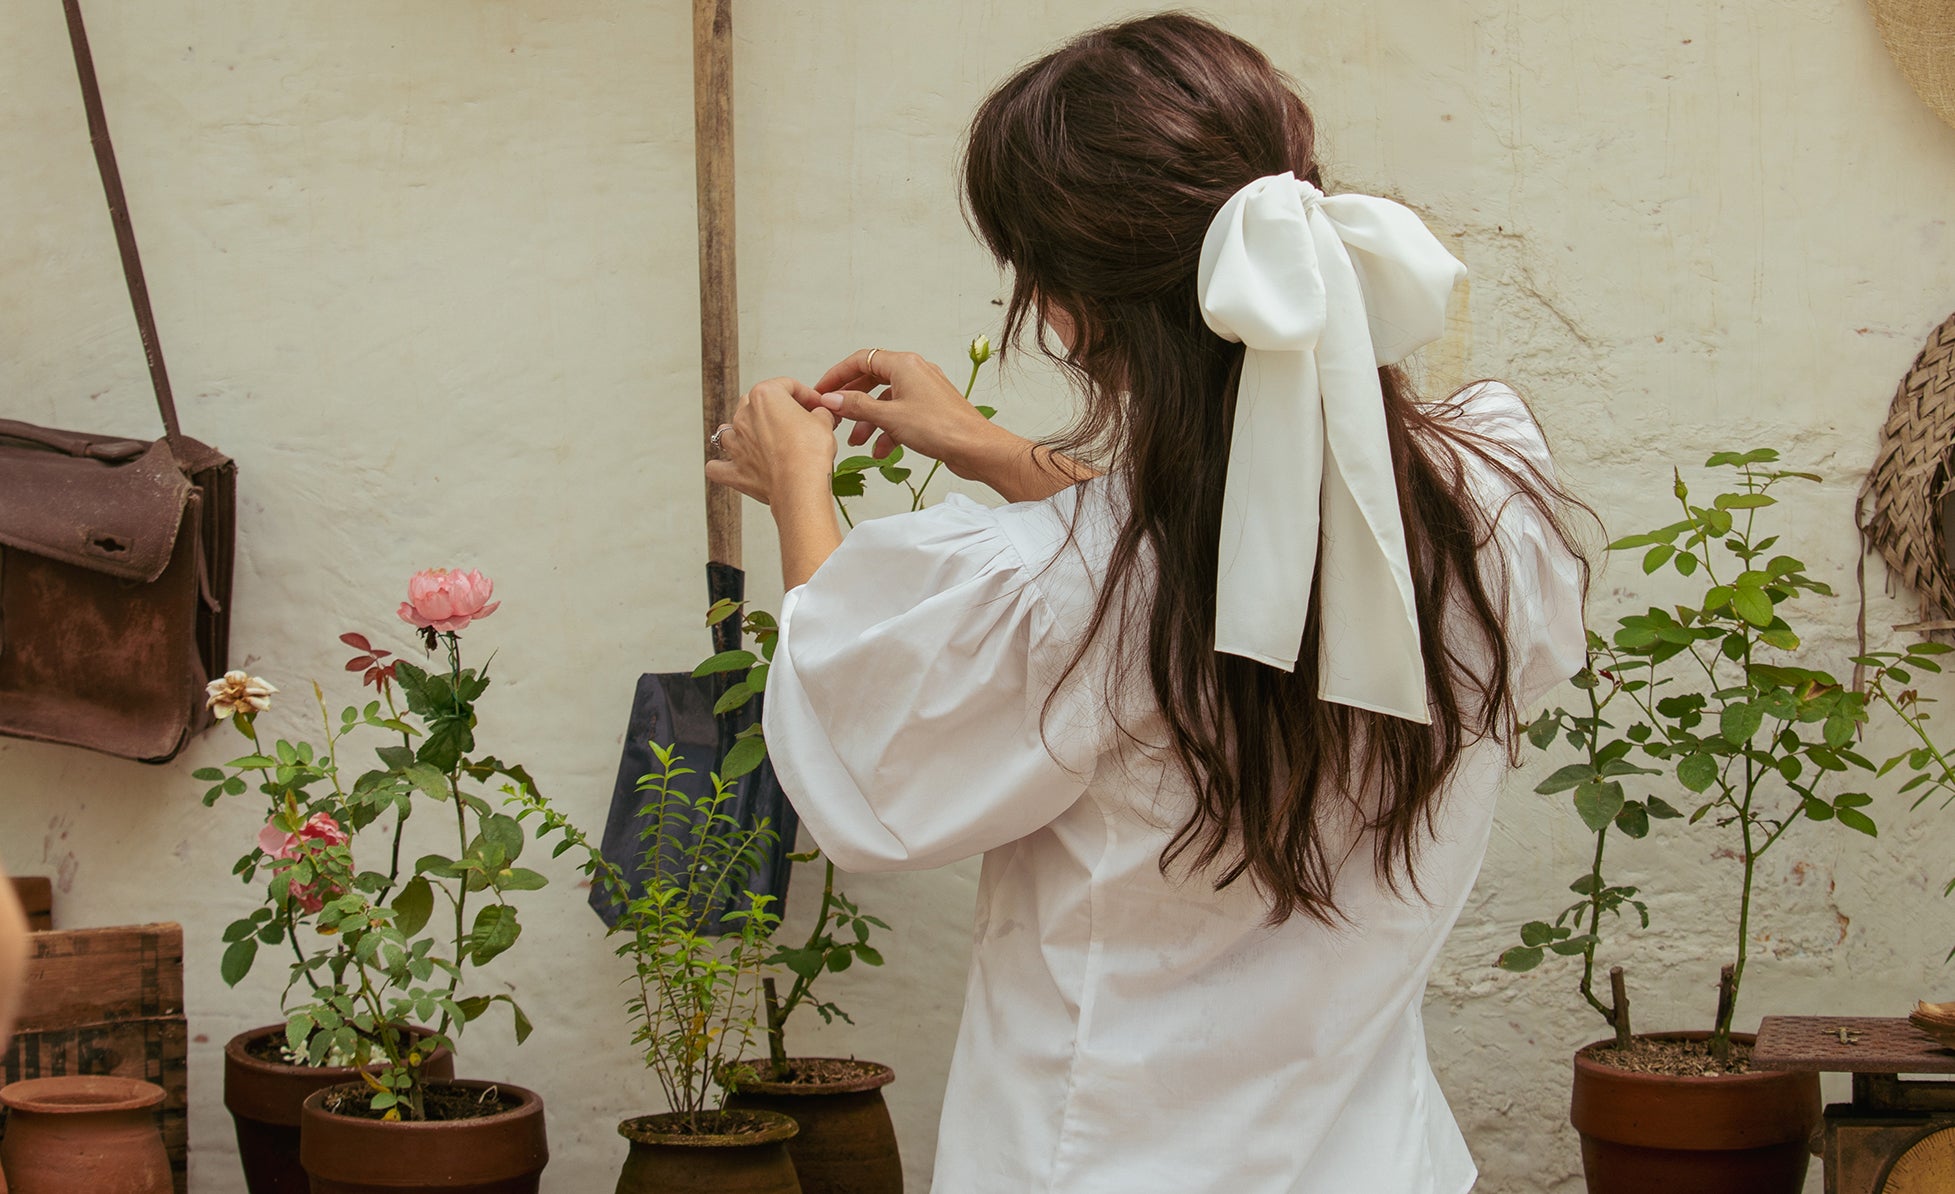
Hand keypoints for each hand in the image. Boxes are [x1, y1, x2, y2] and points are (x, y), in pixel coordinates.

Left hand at [705, 377, 837, 505]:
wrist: (800, 486)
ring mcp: (735, 443)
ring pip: (730, 431)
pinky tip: (732, 466)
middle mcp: (744, 416)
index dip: (806, 395)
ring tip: (763, 442)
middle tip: (796, 423)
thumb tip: (820, 414)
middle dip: (775, 411)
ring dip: (745, 434)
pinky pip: (718, 467)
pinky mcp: (733, 470)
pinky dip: (723, 466)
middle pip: (755, 403)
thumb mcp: (824, 422)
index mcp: (764, 396)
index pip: (787, 386)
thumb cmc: (809, 453)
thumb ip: (820, 412)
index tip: (817, 406)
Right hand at [813, 349, 998, 472]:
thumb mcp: (889, 417)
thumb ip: (857, 406)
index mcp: (904, 364)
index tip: (821, 391)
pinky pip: (901, 414)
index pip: (860, 360)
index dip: (837, 375)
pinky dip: (888, 430)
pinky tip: (881, 451)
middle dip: (852, 400)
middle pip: (872, 379)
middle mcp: (914, 371)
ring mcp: (924, 390)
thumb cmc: (941, 428)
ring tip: (856, 441)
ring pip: (886, 400)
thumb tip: (831, 399)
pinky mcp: (930, 409)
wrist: (976, 448)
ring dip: (868, 420)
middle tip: (834, 415)